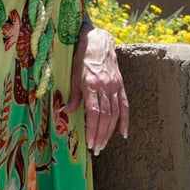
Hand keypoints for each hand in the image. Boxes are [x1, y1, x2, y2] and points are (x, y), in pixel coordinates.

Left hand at [65, 26, 129, 154]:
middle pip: (105, 116)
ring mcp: (115, 86)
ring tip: (103, 144)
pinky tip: (123, 133)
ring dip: (110, 131)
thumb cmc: (82, 58)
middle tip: (95, 149)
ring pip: (115, 113)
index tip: (89, 142)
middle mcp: (105, 86)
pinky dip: (125, 120)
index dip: (92, 128)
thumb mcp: (73, 76)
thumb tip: (63, 114)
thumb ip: (72, 96)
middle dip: (100, 135)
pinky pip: (125, 105)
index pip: (94, 112)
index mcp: (91, 84)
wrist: (98, 41)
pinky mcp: (121, 85)